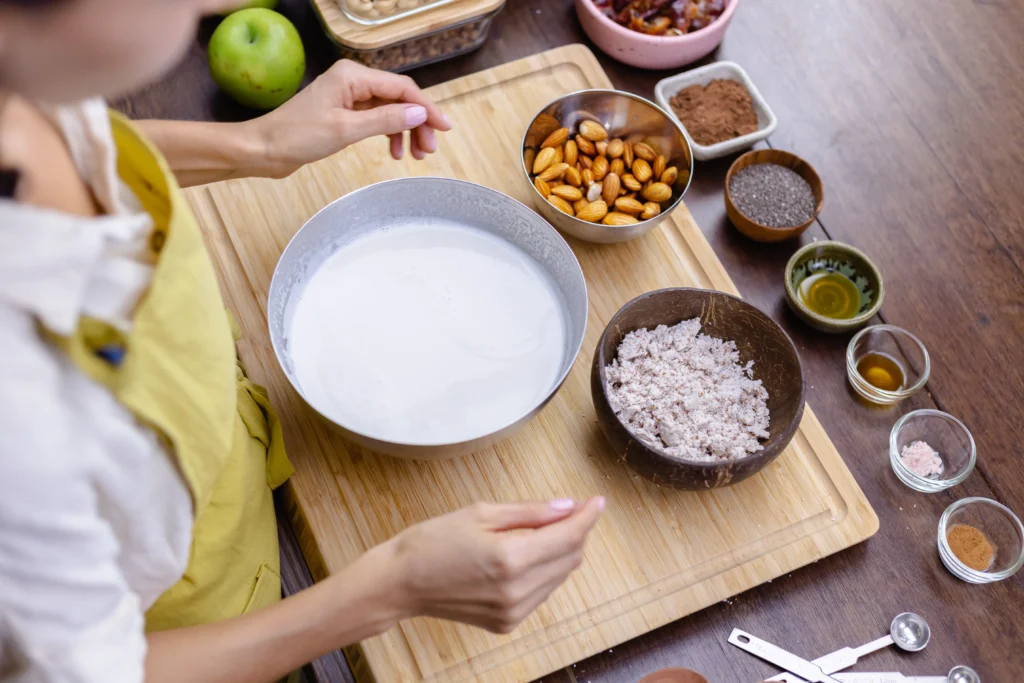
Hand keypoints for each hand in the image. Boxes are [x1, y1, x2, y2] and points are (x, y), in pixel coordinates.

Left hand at [251, 60, 451, 176]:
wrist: (265, 149)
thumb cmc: (297, 136)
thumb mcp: (346, 130)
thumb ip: (385, 120)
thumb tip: (419, 113)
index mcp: (353, 76)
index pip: (402, 88)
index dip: (426, 108)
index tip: (444, 128)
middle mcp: (353, 80)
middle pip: (399, 98)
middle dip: (417, 123)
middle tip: (428, 149)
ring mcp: (348, 96)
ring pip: (390, 110)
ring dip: (405, 131)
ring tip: (415, 155)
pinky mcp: (344, 112)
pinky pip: (376, 119)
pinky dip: (388, 134)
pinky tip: (393, 152)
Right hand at [384, 498, 603, 633]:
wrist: (401, 582)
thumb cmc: (433, 541)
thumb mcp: (481, 513)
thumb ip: (530, 512)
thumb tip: (567, 506)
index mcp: (511, 558)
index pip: (568, 536)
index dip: (587, 516)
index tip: (597, 501)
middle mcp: (517, 590)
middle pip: (570, 558)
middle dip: (576, 532)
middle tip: (571, 509)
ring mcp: (513, 611)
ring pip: (559, 576)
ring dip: (561, 552)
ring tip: (545, 529)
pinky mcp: (507, 623)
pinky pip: (541, 593)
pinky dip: (544, 571)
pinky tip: (527, 555)